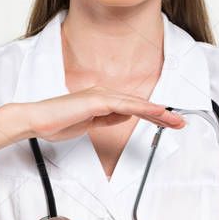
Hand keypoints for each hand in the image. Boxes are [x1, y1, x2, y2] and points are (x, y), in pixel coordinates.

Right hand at [23, 86, 184, 141]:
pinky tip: (155, 112)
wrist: (38, 121)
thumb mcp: (89, 124)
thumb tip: (125, 116)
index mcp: (102, 100)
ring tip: (174, 120)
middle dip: (161, 115)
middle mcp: (104, 94)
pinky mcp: (96, 101)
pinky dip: (142, 108)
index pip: (133, 108)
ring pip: (135, 104)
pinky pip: (124, 105)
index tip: (168, 123)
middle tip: (180, 123)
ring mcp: (101, 96)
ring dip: (157, 112)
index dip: (152, 116)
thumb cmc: (58, 123)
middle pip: (139, 105)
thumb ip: (107, 119)